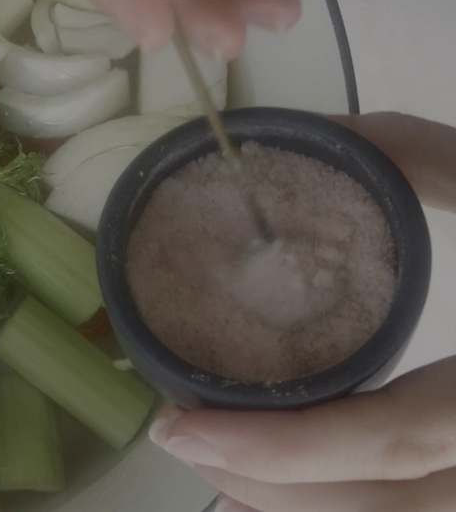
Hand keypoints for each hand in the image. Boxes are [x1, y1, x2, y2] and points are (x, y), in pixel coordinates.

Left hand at [147, 113, 455, 510]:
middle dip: (270, 487)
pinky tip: (307, 471)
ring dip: (306, 504)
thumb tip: (323, 136)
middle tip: (187, 430)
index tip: (180, 426)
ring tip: (230, 452)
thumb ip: (434, 160)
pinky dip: (358, 505)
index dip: (284, 447)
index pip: (398, 438)